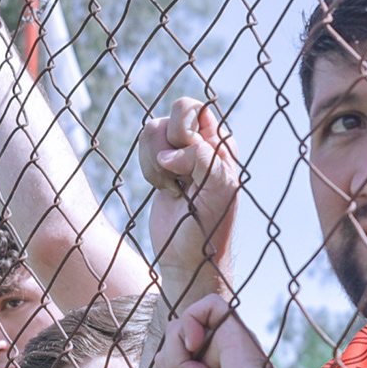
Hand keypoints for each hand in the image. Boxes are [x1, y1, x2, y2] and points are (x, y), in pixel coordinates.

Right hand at [140, 98, 240, 307]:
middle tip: (177, 174)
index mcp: (222, 144)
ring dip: (155, 162)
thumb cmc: (208, 227)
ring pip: (153, 129)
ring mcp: (179, 152)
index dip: (184, 132)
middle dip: (167, 143)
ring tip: (172, 188)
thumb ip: (201, 159)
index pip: (198, 109)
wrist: (186, 257)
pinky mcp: (160, 165)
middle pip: (174, 112)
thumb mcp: (218, 190)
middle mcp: (203, 143)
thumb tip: (170, 152)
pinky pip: (144, 146)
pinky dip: (148, 169)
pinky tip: (163, 189)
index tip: (187, 166)